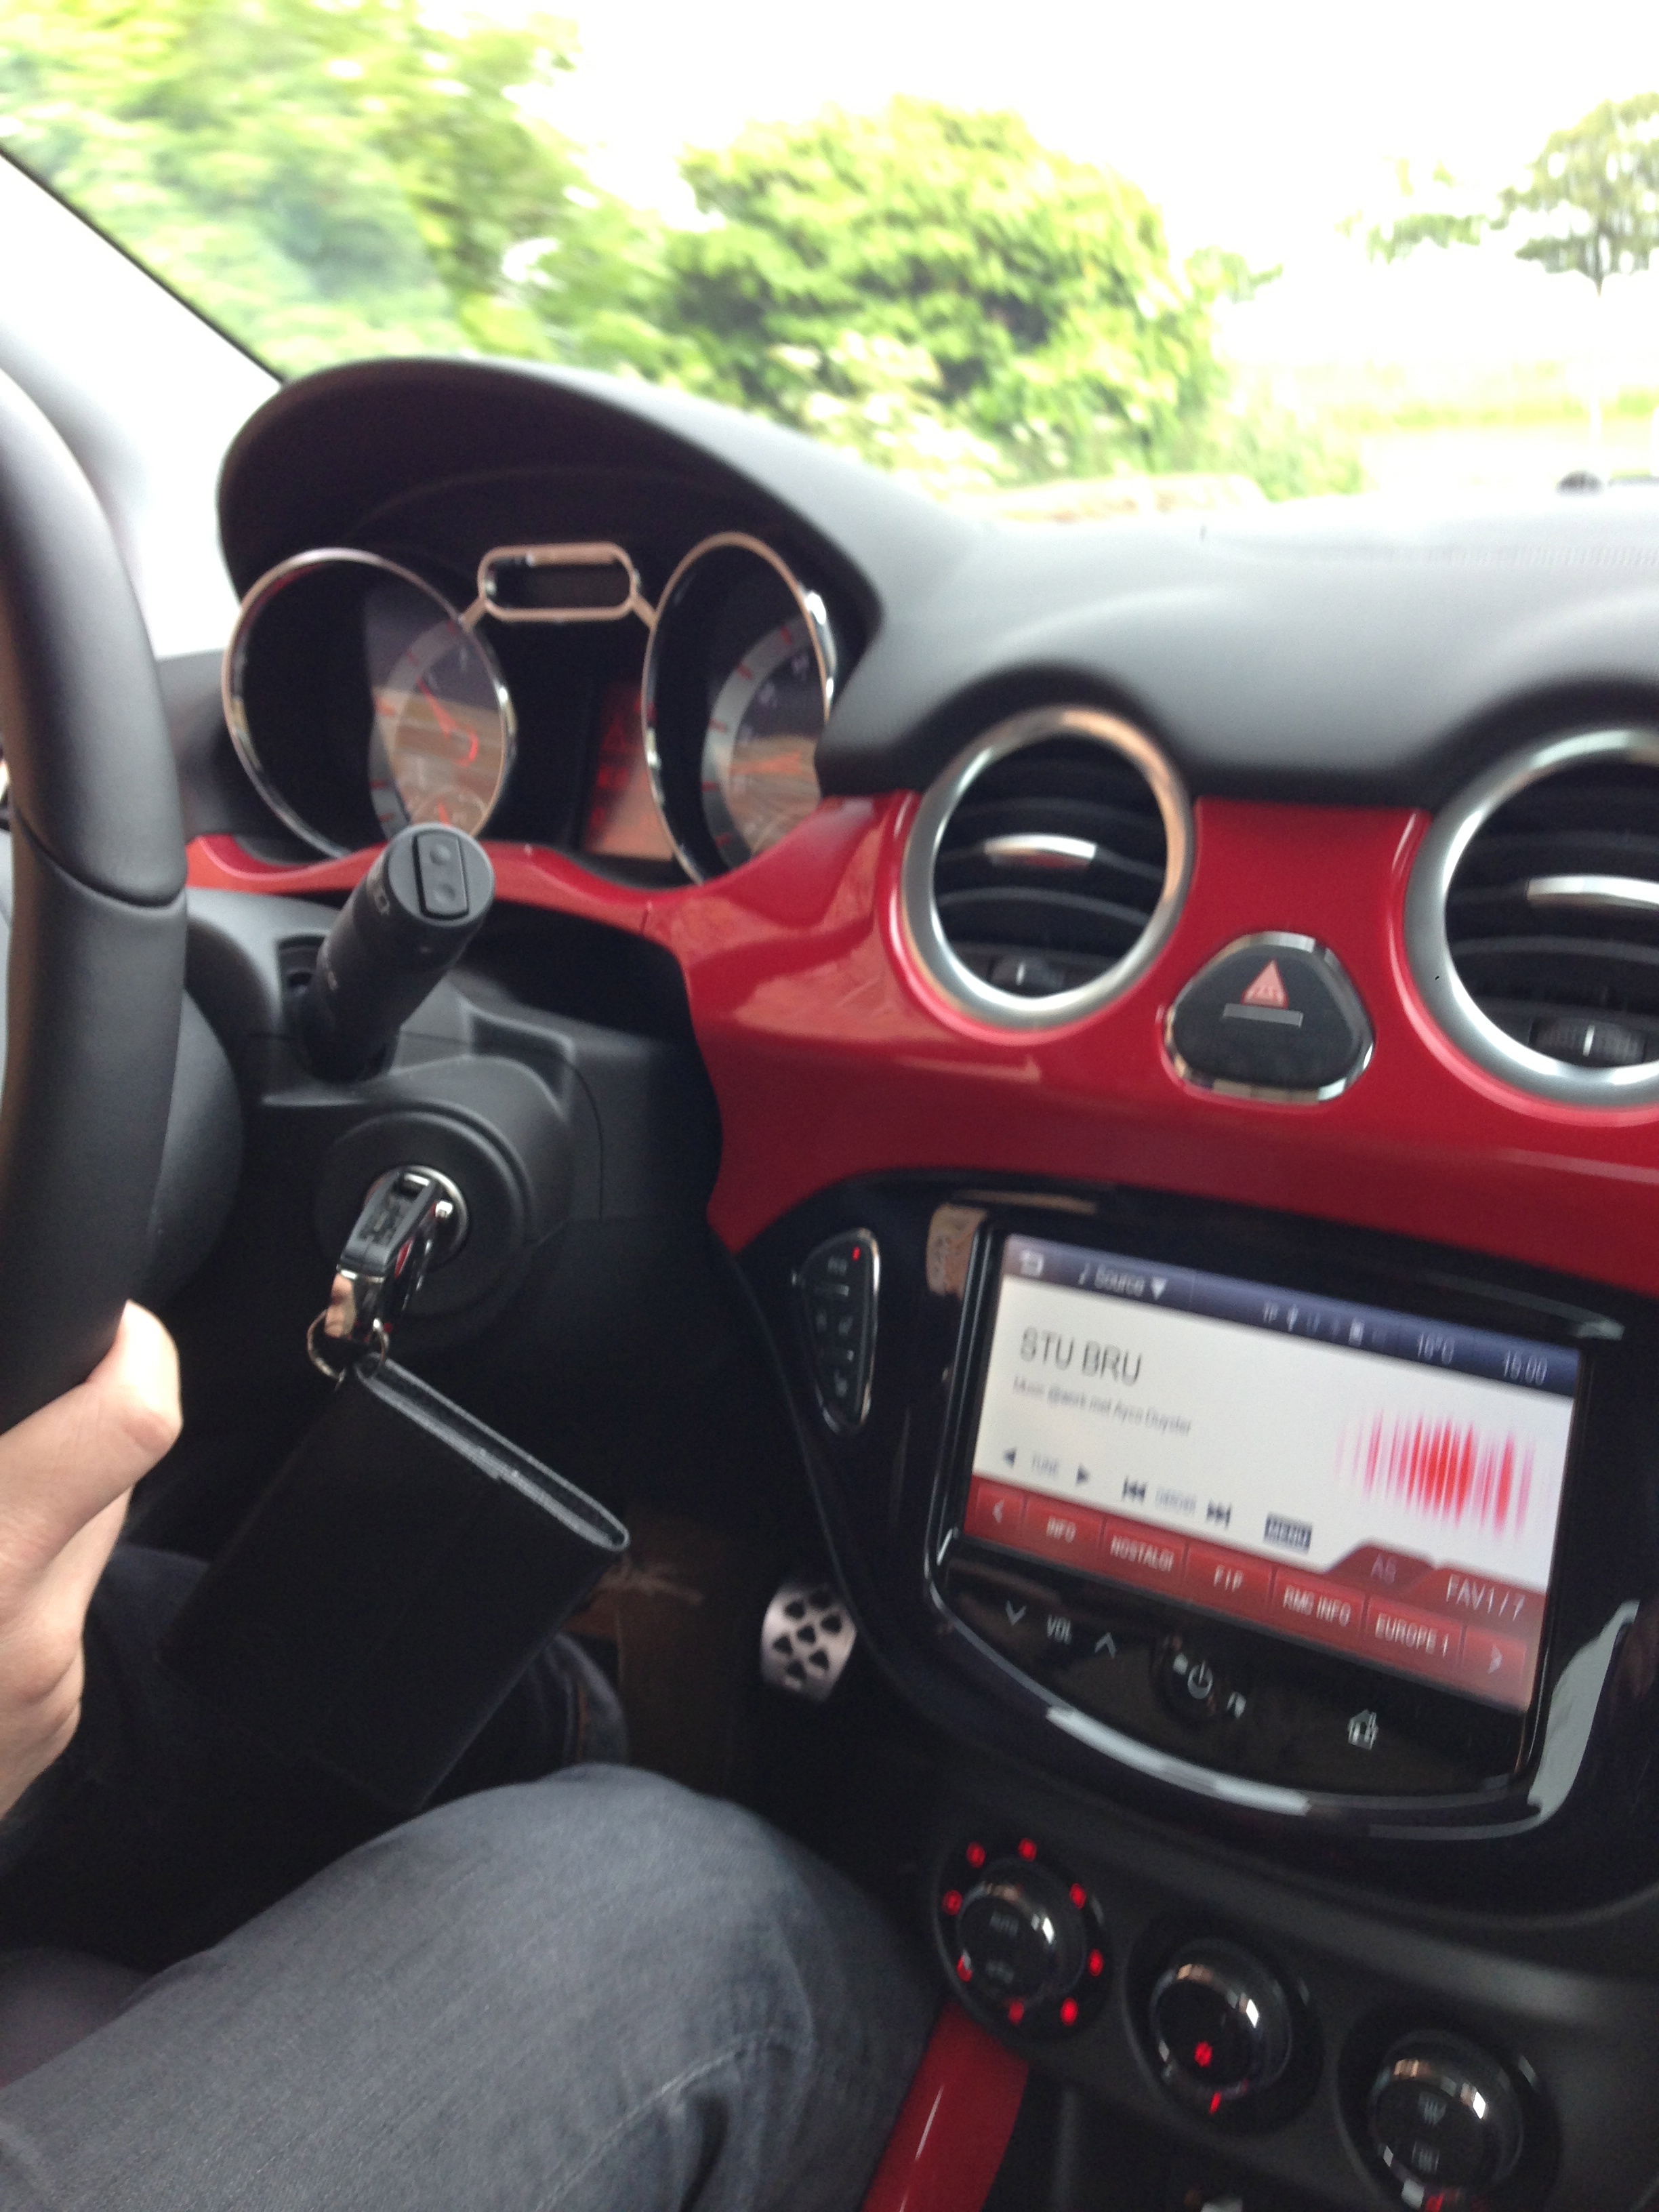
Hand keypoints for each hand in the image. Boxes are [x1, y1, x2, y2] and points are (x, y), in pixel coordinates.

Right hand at [0, 1306, 180, 1818]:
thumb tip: (10, 1414)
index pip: (132, 1423)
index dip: (130, 1348)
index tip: (101, 1322)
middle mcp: (28, 1636)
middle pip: (119, 1468)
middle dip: (66, 1416)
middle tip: (12, 1397)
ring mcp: (45, 1696)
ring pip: (86, 1540)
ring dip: (35, 1499)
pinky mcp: (43, 1735)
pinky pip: (51, 1613)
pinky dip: (11, 1577)